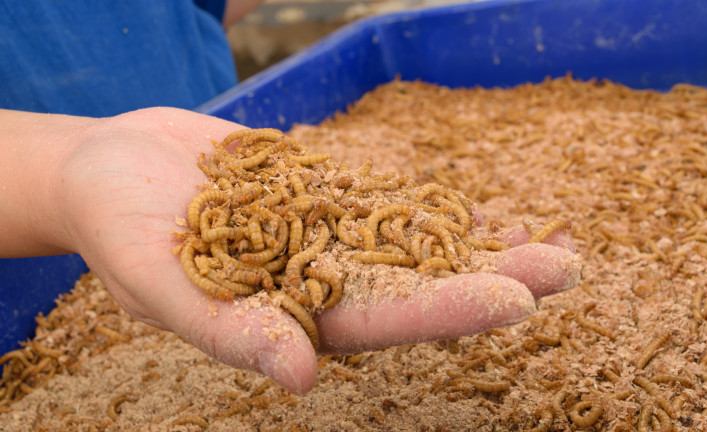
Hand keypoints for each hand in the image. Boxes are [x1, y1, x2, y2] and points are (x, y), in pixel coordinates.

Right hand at [55, 107, 580, 393]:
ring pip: (419, 242)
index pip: (383, 323)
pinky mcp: (327, 194)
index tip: (516, 300)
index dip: (448, 311)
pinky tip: (490, 199)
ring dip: (484, 239)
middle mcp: (323, 284)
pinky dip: (439, 199)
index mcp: (292, 320)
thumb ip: (229, 330)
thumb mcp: (161, 284)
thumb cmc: (119, 231)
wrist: (111, 165)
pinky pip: (392, 197)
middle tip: (567, 266)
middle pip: (421, 285)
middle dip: (493, 276)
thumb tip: (301, 380)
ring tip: (556, 233)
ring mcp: (330, 237)